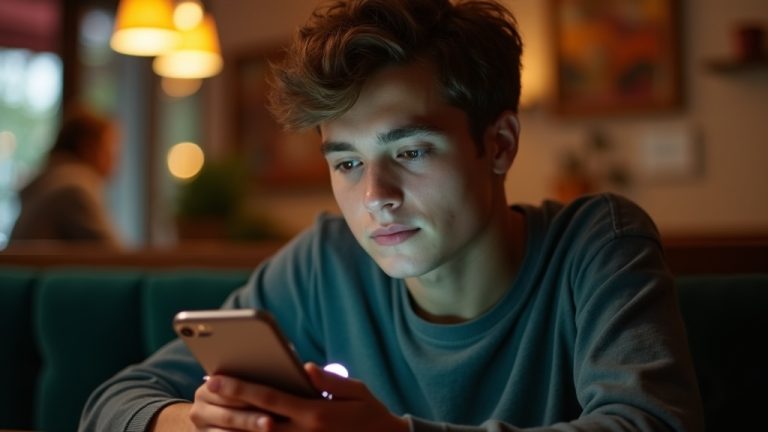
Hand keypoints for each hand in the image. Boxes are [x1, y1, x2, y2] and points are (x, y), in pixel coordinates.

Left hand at [188, 363, 409, 431]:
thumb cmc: (370, 414)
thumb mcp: (356, 391)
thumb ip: (328, 380)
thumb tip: (304, 367)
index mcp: (314, 413)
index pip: (268, 398)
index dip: (240, 386)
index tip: (217, 377)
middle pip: (254, 419)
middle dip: (228, 404)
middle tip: (205, 390)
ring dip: (230, 429)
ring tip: (208, 418)